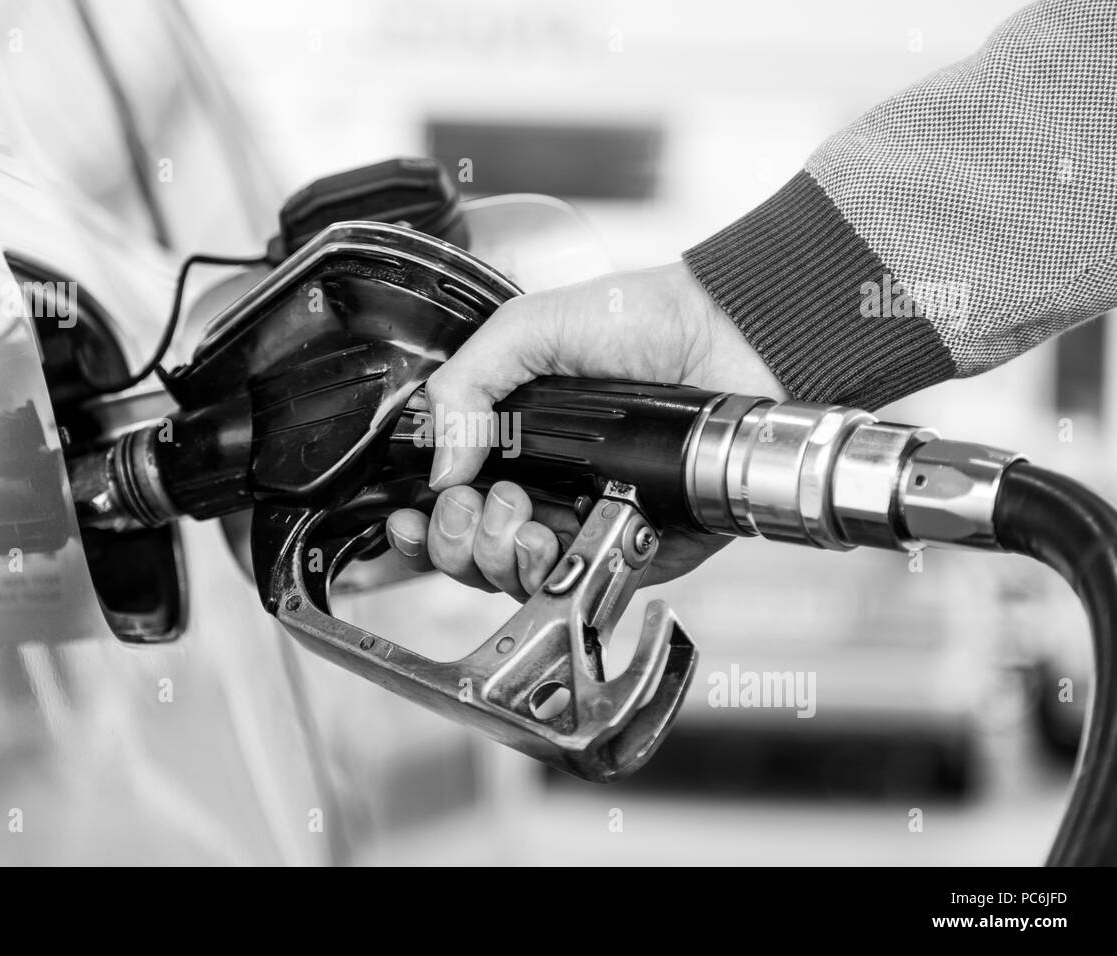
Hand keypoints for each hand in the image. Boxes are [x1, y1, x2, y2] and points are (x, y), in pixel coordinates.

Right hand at [384, 259, 787, 600]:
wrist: (725, 335)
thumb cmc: (640, 321)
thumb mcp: (528, 329)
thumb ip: (466, 387)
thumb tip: (438, 467)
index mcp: (513, 445)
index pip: (449, 506)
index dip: (421, 524)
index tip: (408, 517)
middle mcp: (545, 490)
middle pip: (472, 555)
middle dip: (458, 542)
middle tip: (477, 503)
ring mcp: (589, 523)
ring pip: (517, 580)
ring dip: (498, 558)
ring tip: (519, 517)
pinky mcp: (635, 550)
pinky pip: (581, 586)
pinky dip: (555, 574)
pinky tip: (552, 539)